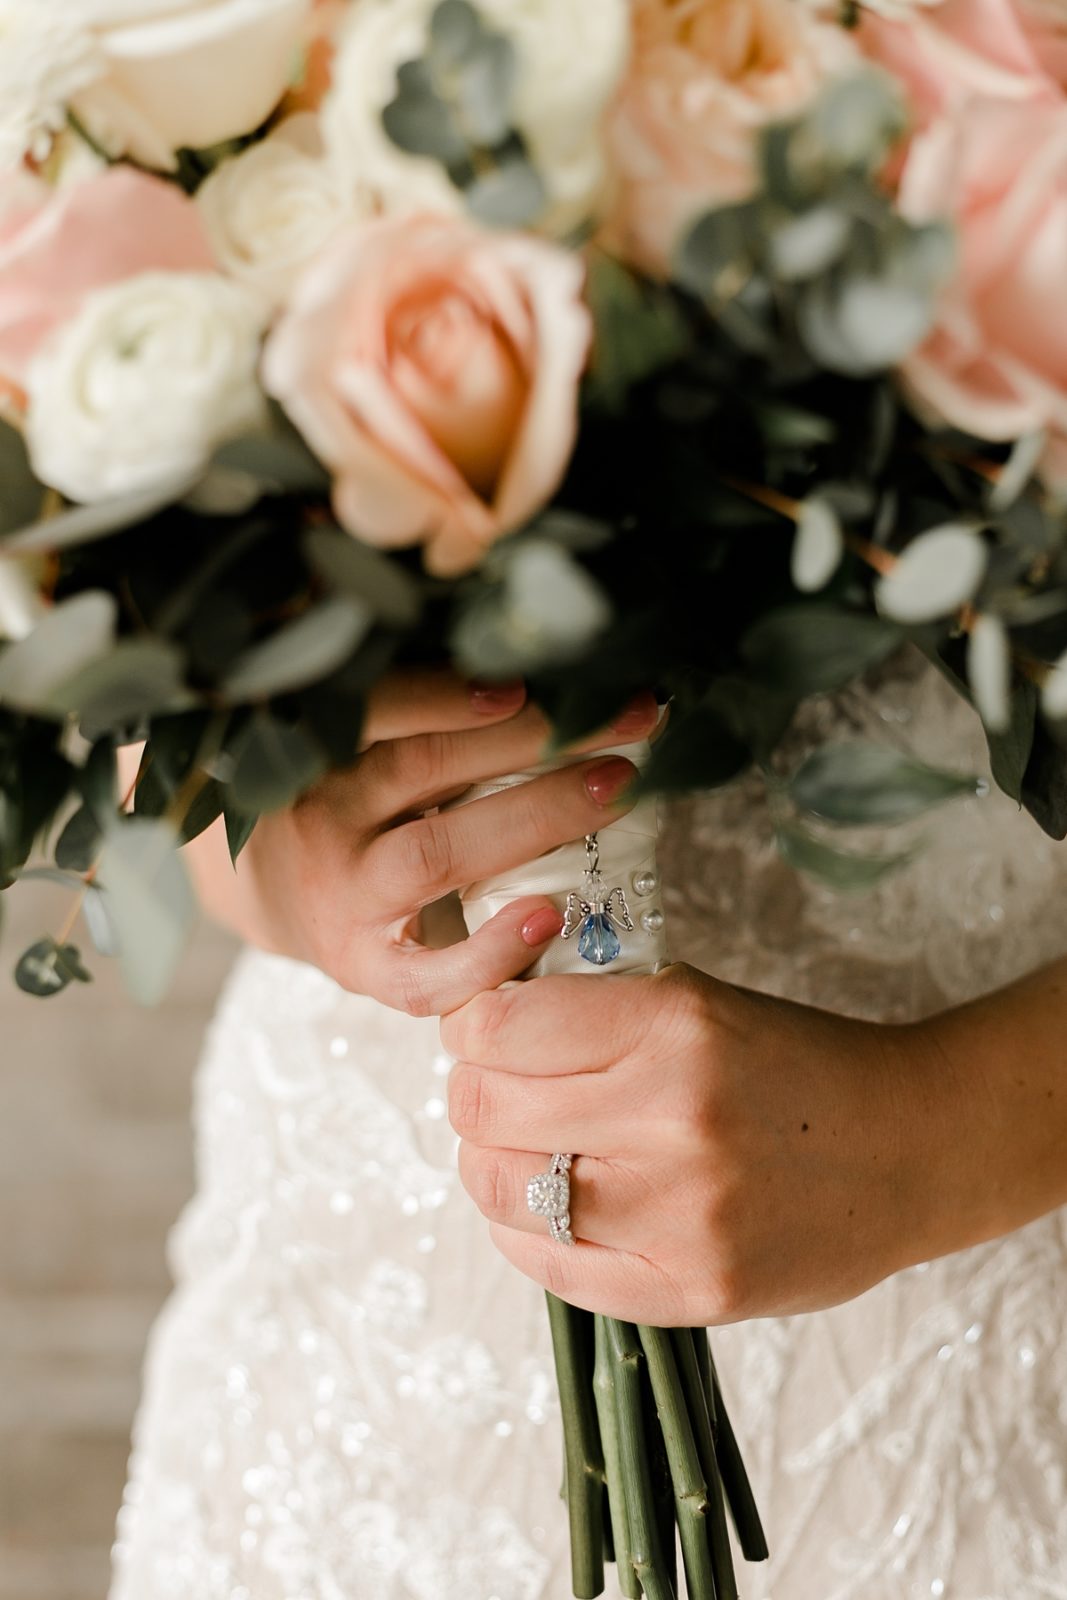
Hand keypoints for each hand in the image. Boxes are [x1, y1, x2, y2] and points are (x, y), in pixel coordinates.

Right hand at [190, 668, 658, 1014]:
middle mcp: (323, 818)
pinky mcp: (367, 968)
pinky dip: (489, 950)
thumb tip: (534, 658)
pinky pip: (426, 973)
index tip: (527, 682)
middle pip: (426, 768)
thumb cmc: (343, 801)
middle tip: (629, 717)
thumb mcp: (354, 742)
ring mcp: (344, 899)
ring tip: (616, 790)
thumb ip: (417, 707)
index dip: (447, 694)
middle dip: (536, 739)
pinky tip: (548, 918)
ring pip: (436, 854)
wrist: (270, 895)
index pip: (379, 708)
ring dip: (535, 818)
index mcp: (319, 748)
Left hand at [440, 965, 952, 1325]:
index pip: (501, 1026)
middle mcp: (670, 1118)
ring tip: (523, 1148)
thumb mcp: (698, 1000)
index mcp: (673, 1025)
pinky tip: (550, 1206)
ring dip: (491, 1163)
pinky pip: (549, 1267)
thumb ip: (592, 1011)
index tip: (479, 1030)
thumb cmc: (794, 1064)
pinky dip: (524, 1232)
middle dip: (472, 1092)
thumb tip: (475, 1024)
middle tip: (495, 1088)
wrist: (909, 1147)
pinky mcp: (688, 1292)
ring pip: (498, 1189)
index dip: (471, 1026)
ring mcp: (678, 1215)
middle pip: (483, 1108)